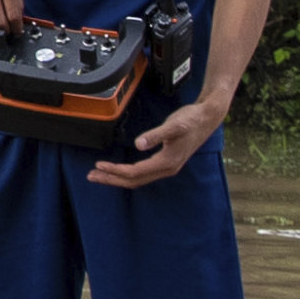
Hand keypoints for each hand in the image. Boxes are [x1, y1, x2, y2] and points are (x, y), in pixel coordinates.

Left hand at [87, 95, 225, 189]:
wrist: (207, 118)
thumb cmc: (191, 120)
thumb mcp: (174, 125)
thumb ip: (155, 135)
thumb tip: (139, 144)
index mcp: (167, 162)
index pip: (135, 172)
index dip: (115, 170)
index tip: (99, 165)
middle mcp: (167, 168)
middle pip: (135, 180)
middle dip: (112, 179)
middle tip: (92, 176)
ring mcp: (168, 167)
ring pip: (139, 178)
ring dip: (118, 178)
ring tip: (100, 174)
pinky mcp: (167, 161)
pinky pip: (144, 173)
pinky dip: (128, 174)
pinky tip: (119, 170)